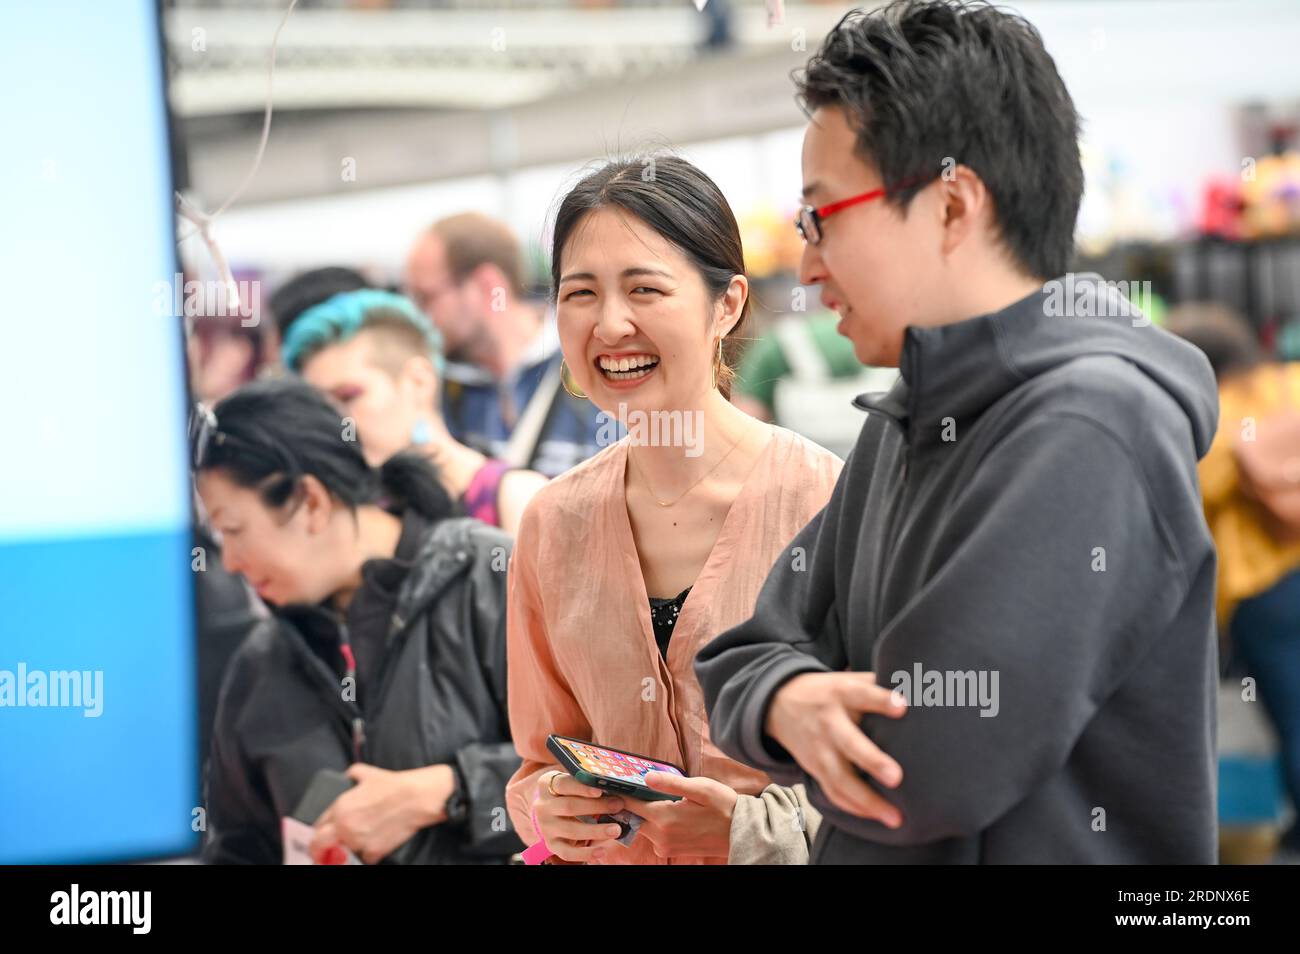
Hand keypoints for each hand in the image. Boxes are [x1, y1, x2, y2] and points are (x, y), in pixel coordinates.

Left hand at [309, 763, 454, 864]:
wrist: (417, 798)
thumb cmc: (395, 785)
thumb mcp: (369, 773)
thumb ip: (353, 774)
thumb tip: (349, 775)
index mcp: (339, 808)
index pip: (318, 825)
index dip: (320, 829)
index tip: (322, 833)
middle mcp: (344, 827)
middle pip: (318, 846)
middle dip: (318, 849)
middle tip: (322, 851)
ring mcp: (358, 842)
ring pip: (342, 854)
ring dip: (347, 850)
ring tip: (355, 843)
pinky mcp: (374, 852)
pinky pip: (364, 858)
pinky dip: (368, 854)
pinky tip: (374, 844)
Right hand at [532, 771, 625, 863]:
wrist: (551, 813)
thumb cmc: (569, 794)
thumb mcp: (572, 784)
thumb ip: (588, 785)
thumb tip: (616, 792)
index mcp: (547, 784)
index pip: (563, 784)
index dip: (581, 788)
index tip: (600, 790)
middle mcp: (543, 806)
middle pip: (569, 806)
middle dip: (596, 807)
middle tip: (618, 806)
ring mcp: (546, 827)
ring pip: (571, 830)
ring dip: (596, 831)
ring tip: (616, 829)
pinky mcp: (551, 844)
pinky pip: (568, 852)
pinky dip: (586, 853)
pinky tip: (602, 851)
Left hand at [622, 772, 738, 859]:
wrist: (741, 832)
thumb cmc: (723, 806)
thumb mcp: (700, 788)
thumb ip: (671, 783)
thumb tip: (646, 777)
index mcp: (665, 819)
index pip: (631, 805)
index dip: (622, 793)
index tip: (614, 782)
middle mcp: (661, 837)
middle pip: (634, 818)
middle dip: (632, 803)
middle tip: (634, 786)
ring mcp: (665, 846)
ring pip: (643, 826)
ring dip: (645, 812)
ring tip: (654, 796)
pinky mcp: (671, 850)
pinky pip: (653, 834)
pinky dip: (654, 822)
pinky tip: (667, 810)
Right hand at [766, 671, 906, 825]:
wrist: (779, 703)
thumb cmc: (830, 691)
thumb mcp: (848, 678)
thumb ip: (878, 684)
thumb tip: (922, 686)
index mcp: (841, 693)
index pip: (861, 694)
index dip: (881, 700)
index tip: (902, 707)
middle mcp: (828, 722)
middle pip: (849, 742)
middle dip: (872, 761)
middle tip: (896, 777)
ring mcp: (819, 749)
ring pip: (839, 778)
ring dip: (867, 801)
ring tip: (895, 818)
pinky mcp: (814, 769)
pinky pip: (833, 793)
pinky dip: (854, 808)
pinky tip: (877, 817)